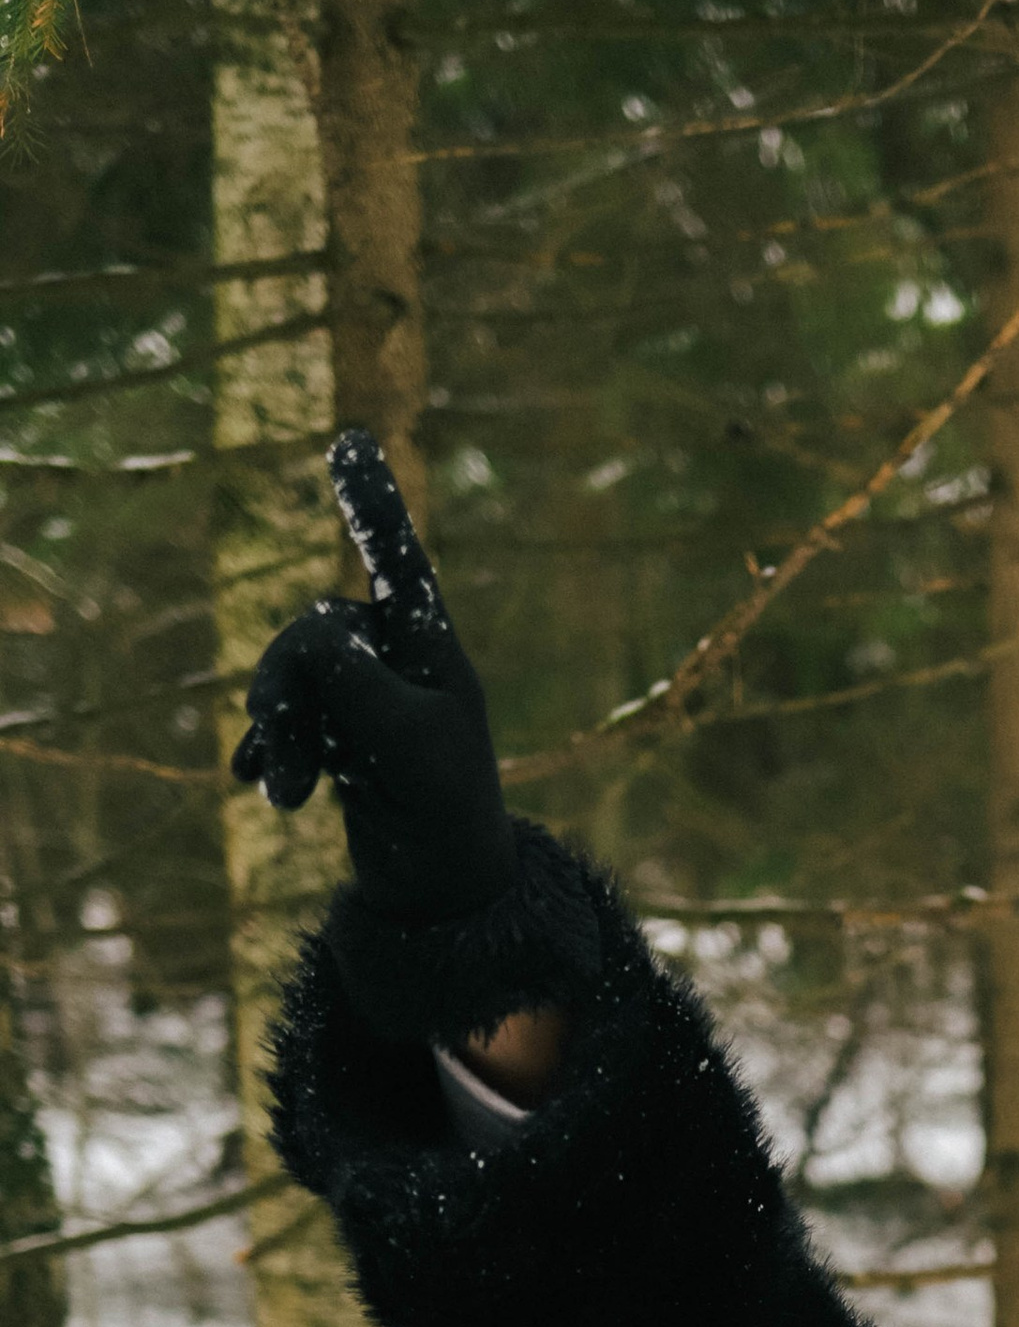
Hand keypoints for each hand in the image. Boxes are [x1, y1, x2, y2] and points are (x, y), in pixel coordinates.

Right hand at [231, 430, 514, 925]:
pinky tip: (265, 788)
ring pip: (288, 679)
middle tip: (286, 753)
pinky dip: (274, 752)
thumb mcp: (402, 739)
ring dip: (282, 734)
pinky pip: (284, 720)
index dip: (371, 503)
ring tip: (289, 795)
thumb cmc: (443, 808)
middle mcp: (394, 657)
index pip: (396, 561)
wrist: (440, 886)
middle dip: (289, 690)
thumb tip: (305, 633)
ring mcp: (362, 693)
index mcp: (430, 646)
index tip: (350, 441)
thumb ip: (350, 676)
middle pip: (312, 634)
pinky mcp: (337, 731)